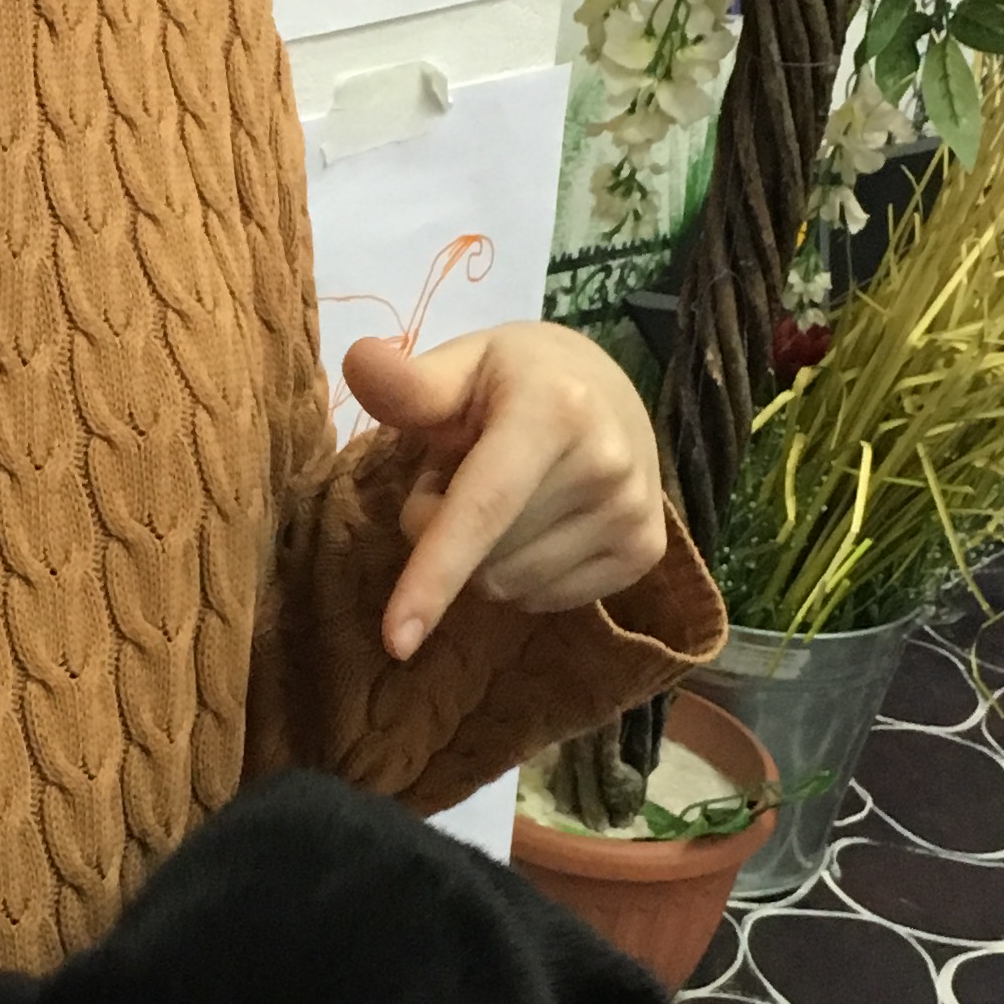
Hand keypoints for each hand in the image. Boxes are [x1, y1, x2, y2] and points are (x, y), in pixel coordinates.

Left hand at [340, 323, 669, 662]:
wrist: (608, 387)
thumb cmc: (514, 379)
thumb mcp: (461, 365)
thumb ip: (408, 383)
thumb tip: (358, 361)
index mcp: (554, 411)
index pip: (482, 509)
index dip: (434, 576)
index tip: (396, 641)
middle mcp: (605, 466)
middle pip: (484, 561)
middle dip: (444, 534)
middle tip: (462, 474)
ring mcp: (634, 513)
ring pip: (509, 588)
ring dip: (482, 557)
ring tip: (505, 493)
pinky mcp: (645, 551)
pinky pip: (544, 600)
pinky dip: (520, 574)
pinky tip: (538, 522)